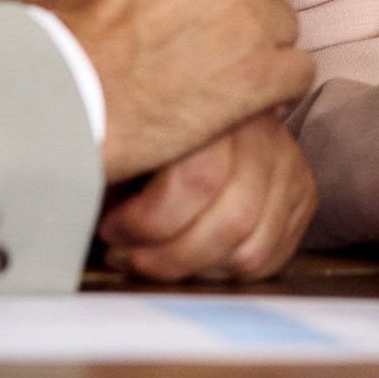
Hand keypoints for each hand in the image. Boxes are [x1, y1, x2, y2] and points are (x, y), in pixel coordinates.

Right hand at [0, 0, 319, 183]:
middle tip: (210, 16)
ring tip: (213, 60)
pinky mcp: (256, 80)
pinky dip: (279, 81)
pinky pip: (298, 70)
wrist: (58, 105)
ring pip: (286, 20)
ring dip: (262, 36)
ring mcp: (246, 23)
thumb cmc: (48, 28)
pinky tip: (245, 93)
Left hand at [97, 116, 316, 282]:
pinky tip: (194, 262)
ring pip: (252, 246)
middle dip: (171, 255)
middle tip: (129, 256)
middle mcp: (260, 130)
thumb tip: (75, 194)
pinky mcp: (303, 190)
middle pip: (230, 220)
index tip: (110, 229)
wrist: (205, 103)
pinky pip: (272, 255)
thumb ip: (115, 157)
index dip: (146, 220)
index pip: (197, 178)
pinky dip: (229, 273)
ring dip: (197, 270)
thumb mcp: (127, 131)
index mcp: (212, 105)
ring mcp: (287, 161)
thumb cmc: (146, 127)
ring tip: (156, 261)